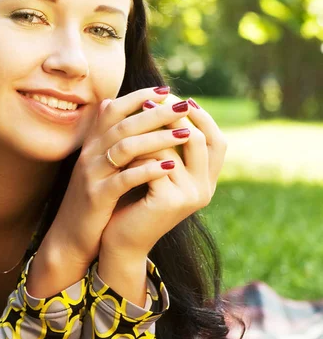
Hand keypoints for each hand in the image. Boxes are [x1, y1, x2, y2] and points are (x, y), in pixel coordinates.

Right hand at [44, 86, 192, 267]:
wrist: (69, 235)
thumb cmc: (92, 199)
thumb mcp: (96, 164)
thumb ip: (105, 137)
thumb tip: (109, 102)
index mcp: (92, 145)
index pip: (113, 110)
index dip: (138, 97)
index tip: (165, 91)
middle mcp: (89, 155)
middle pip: (123, 124)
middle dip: (155, 113)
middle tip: (183, 105)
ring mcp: (91, 175)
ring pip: (125, 147)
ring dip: (157, 138)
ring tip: (186, 133)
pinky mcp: (96, 196)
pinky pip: (123, 178)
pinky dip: (147, 170)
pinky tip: (170, 167)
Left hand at [100, 96, 227, 257]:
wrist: (120, 241)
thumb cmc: (134, 202)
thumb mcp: (153, 170)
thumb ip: (163, 145)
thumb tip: (159, 101)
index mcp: (206, 181)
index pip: (217, 140)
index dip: (201, 117)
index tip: (178, 97)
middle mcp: (205, 189)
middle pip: (201, 138)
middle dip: (175, 116)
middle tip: (151, 102)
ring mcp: (191, 196)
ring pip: (175, 147)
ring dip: (151, 131)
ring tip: (131, 120)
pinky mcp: (170, 201)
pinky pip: (155, 162)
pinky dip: (138, 152)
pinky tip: (121, 149)